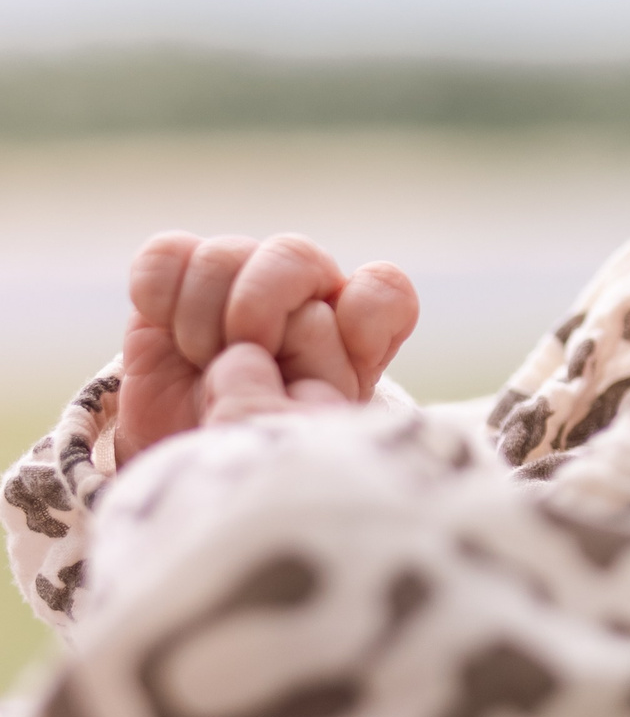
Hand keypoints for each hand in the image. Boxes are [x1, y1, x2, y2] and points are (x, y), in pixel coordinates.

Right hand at [118, 232, 417, 460]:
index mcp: (359, 330)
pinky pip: (164, 256)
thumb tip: (276, 339)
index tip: (341, 362)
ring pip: (223, 256)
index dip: (361, 321)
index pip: (383, 292)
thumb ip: (311, 391)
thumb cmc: (260, 448)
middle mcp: (305, 290)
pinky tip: (169, 333)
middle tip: (244, 361)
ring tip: (205, 362)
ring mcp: (240, 276)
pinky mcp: (176, 277)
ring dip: (203, 320)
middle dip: (259, 312)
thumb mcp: (302, 435)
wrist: (191, 460)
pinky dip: (159, 296)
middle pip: (293, 256)